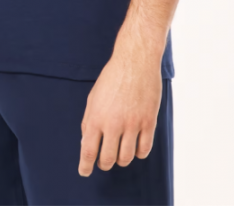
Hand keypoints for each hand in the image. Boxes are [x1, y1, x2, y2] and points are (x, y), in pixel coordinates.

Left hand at [78, 51, 161, 176]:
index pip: (88, 151)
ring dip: (121, 159)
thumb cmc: (112, 77)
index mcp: (96, 117)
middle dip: (104, 163)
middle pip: (108, 160)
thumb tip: (86, 143)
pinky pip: (144, 150)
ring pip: (126, 158)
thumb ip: (89, 121)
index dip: (85, 166)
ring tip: (119, 150)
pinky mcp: (148, 122)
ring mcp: (132, 124)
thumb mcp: (93, 97)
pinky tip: (135, 145)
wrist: (135, 60)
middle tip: (104, 160)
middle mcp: (113, 123)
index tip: (85, 172)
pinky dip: (138, 153)